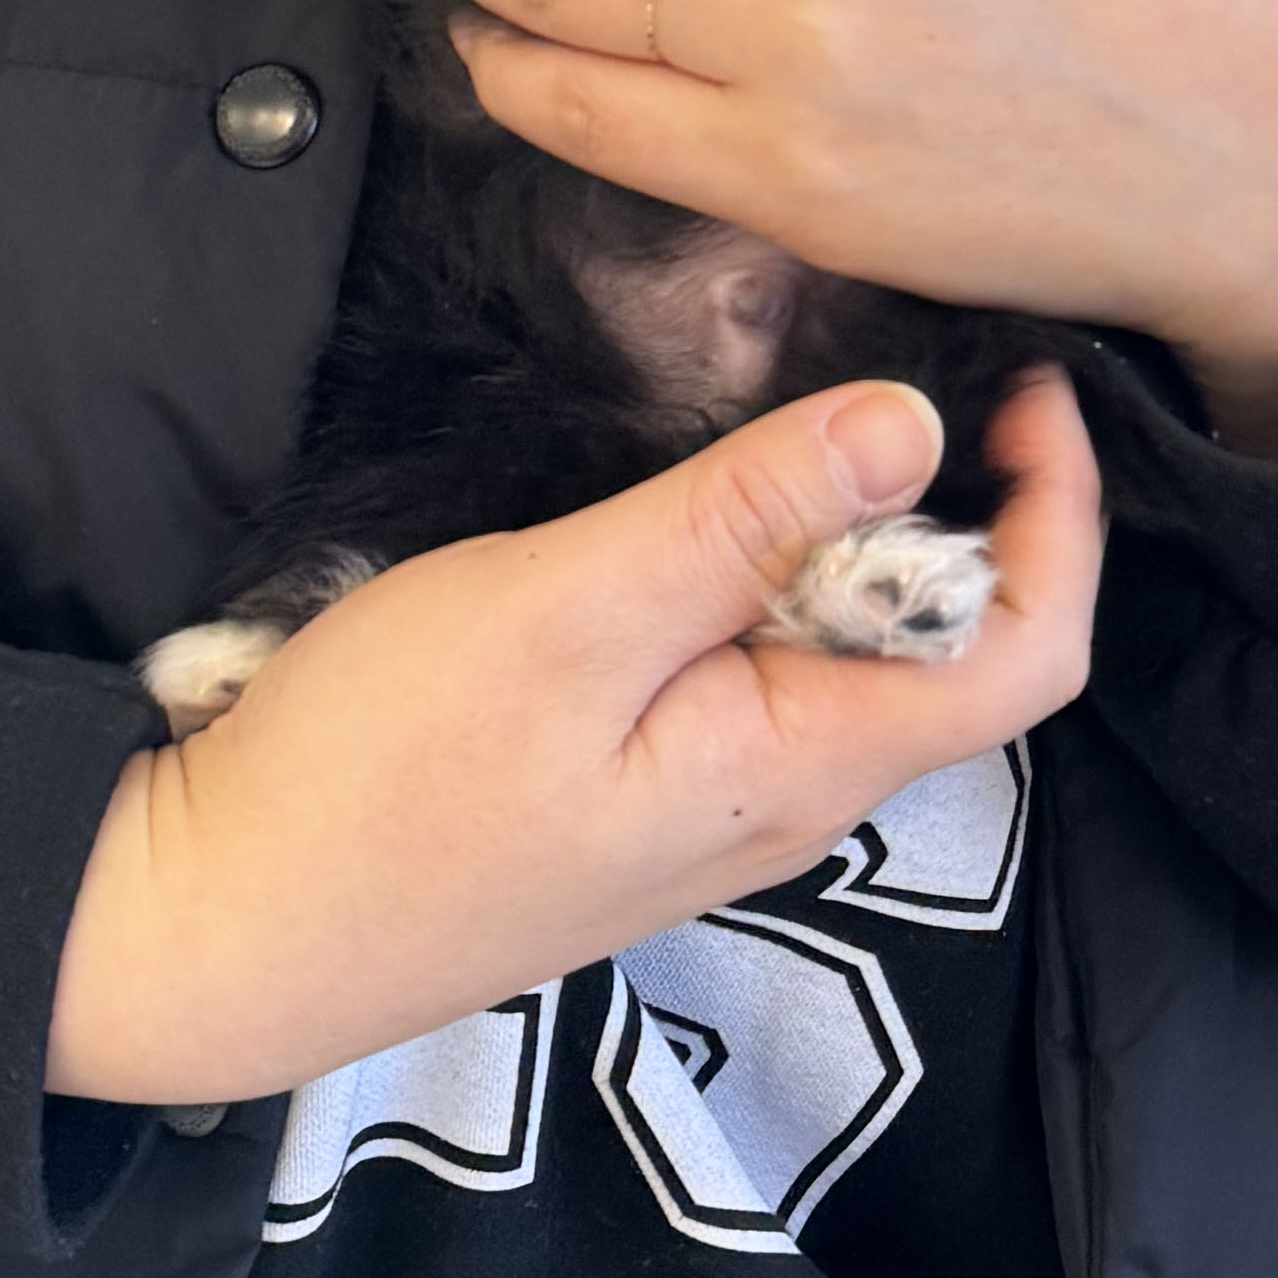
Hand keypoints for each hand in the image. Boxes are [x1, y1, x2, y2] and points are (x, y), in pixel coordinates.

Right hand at [48, 369, 1099, 1107]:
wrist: (216, 927)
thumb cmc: (378, 778)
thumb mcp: (566, 611)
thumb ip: (741, 518)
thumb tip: (913, 423)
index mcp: (803, 762)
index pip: (1026, 653)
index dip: (1061, 515)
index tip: (1025, 384)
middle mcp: (785, 797)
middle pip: (952, 652)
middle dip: (973, 502)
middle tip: (921, 349)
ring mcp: (706, 802)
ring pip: (847, 655)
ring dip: (863, 531)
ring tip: (818, 395)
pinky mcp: (630, 789)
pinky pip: (756, 670)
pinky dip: (770, 570)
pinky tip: (704, 499)